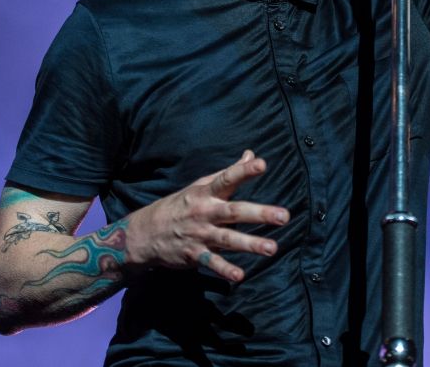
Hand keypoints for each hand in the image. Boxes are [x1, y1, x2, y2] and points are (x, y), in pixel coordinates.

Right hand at [123, 150, 288, 282]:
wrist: (146, 233)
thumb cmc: (180, 205)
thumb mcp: (200, 185)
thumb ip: (228, 173)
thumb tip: (251, 154)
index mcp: (206, 192)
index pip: (228, 178)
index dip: (244, 171)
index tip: (261, 164)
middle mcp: (205, 212)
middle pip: (234, 211)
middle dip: (259, 213)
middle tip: (284, 216)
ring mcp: (199, 234)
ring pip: (228, 239)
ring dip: (250, 244)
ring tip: (272, 248)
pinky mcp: (193, 254)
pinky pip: (211, 263)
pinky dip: (224, 269)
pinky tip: (240, 276)